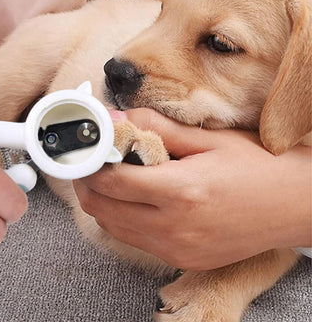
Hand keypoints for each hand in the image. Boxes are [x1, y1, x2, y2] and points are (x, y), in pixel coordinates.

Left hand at [73, 108, 310, 269]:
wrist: (294, 206)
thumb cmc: (256, 167)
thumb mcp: (208, 139)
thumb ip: (156, 126)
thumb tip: (116, 117)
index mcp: (181, 192)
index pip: (111, 181)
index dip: (90, 162)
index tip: (86, 147)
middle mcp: (174, 228)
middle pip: (102, 208)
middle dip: (86, 181)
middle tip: (89, 159)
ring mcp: (176, 249)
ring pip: (112, 226)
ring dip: (100, 200)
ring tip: (107, 175)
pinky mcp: (180, 259)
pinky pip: (133, 239)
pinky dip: (119, 217)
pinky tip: (131, 197)